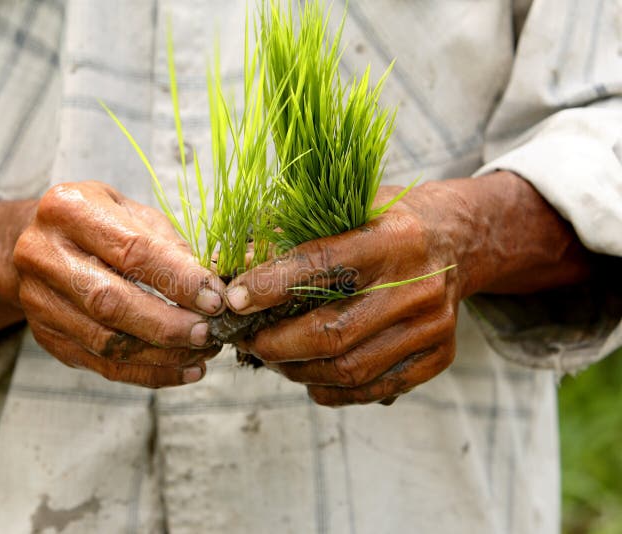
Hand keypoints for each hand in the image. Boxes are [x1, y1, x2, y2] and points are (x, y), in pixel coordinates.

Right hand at [13, 181, 225, 387]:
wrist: (41, 242)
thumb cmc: (101, 222)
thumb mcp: (134, 214)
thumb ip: (169, 247)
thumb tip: (210, 291)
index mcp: (69, 209)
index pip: (131, 251)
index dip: (178, 280)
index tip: (216, 300)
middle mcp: (43, 254)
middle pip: (110, 302)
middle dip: (167, 324)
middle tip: (208, 334)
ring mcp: (37, 299)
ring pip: (106, 342)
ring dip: (162, 355)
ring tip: (202, 353)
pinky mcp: (47, 336)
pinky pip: (102, 365)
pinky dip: (149, 373)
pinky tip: (183, 370)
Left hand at [224, 171, 589, 405]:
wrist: (458, 240)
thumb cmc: (386, 221)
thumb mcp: (346, 209)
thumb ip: (290, 234)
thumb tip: (229, 265)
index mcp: (393, 238)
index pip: (324, 265)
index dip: (273, 286)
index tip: (235, 299)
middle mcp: (418, 284)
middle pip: (334, 332)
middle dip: (276, 343)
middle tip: (247, 341)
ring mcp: (432, 326)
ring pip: (349, 368)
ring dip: (297, 370)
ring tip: (272, 358)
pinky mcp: (439, 356)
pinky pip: (374, 389)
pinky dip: (331, 389)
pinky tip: (308, 375)